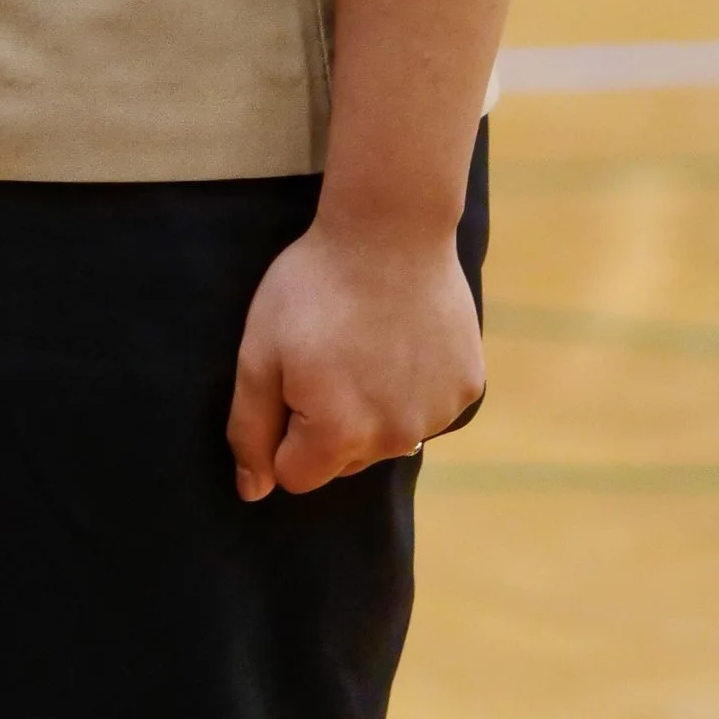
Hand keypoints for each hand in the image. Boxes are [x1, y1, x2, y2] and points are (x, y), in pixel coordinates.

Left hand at [227, 214, 483, 500]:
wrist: (390, 227)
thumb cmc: (314, 287)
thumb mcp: (259, 352)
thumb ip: (250, 428)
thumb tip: (253, 491)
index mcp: (341, 435)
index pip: (296, 474)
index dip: (283, 426)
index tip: (291, 375)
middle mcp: (397, 438)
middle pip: (344, 459)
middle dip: (328, 421)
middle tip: (327, 353)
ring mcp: (438, 415)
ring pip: (388, 434)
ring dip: (373, 404)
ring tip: (366, 340)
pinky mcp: (468, 388)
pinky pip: (427, 406)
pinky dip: (413, 383)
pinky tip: (403, 336)